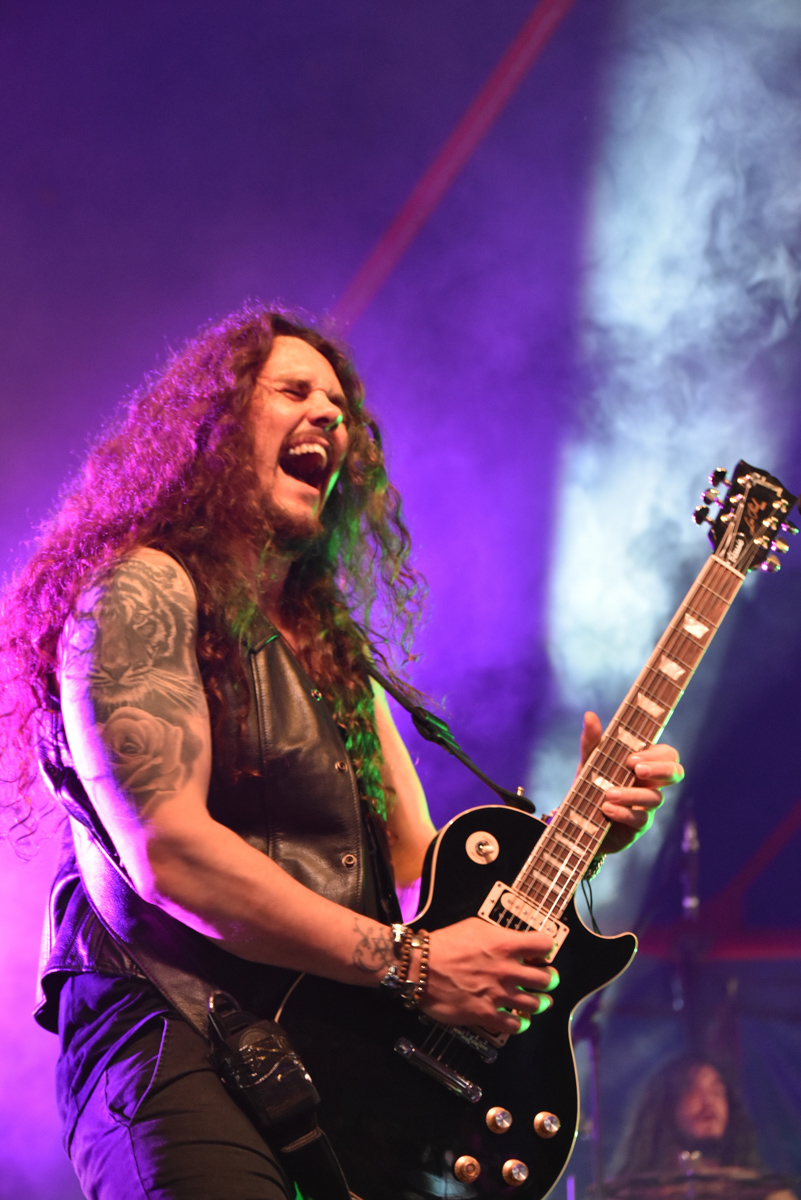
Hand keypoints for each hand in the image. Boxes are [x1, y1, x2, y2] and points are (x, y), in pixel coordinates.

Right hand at [421, 917, 558, 1035]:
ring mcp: (499, 995)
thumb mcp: (476, 927)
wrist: (422, 968)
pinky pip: (516, 1025)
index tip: (541, 952)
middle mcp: (508, 971)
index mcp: (506, 945)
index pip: (544, 944)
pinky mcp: (487, 1015)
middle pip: (547, 979)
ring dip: (540, 1002)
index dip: (545, 948)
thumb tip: (512, 942)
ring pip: (536, 1004)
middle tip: (546, 979)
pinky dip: (521, 1023)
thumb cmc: (445, 944)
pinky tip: (519, 1018)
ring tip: (538, 1000)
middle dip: (549, 978)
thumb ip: (499, 935)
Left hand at [579, 711, 683, 854]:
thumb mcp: (588, 762)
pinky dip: (624, 813)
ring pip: (655, 798)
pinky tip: (608, 809)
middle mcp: (650, 783)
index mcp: (644, 763)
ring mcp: (647, 805)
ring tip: (608, 793)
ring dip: (632, 794)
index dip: (656, 754)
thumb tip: (589, 715)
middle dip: (660, 769)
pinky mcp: (639, 826)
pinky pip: (641, 819)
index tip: (632, 758)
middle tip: (637, 770)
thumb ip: (591, 741)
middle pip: (675, 773)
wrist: (578, 819)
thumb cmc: (590, 785)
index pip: (667, 754)